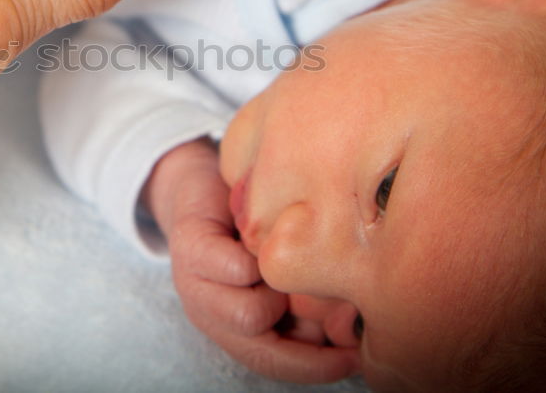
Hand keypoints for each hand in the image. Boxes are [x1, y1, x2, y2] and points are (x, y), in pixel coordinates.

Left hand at [143, 139, 359, 382]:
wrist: (200, 178)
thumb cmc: (253, 227)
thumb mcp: (285, 274)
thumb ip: (309, 310)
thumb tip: (347, 335)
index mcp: (230, 326)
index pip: (274, 366)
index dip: (318, 368)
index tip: (356, 358)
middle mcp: (207, 313)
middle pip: (261, 350)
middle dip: (304, 332)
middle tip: (327, 299)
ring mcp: (191, 282)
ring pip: (248, 316)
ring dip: (279, 289)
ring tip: (287, 257)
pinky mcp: (189, 245)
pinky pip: (235, 270)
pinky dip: (259, 254)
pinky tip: (270, 230)